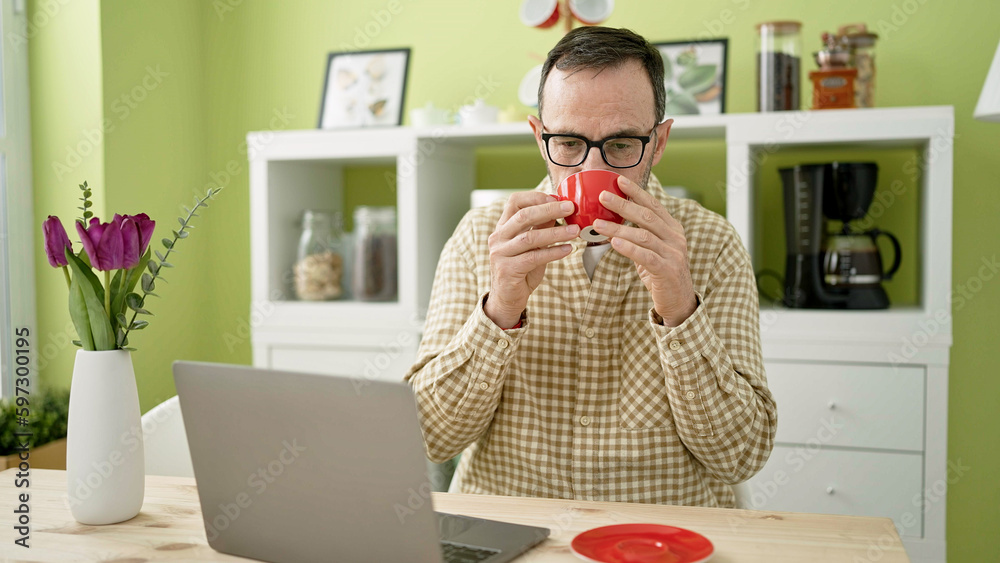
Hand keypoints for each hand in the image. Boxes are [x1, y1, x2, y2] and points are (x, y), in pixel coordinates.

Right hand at [485, 192, 578, 327]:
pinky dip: (553, 252)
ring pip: (530, 237)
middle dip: (550, 209)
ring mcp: (500, 253)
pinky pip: (534, 258)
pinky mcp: (507, 270)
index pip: (515, 202)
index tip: (558, 198)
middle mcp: (498, 237)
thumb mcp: (532, 246)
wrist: (507, 298)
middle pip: (524, 216)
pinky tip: (568, 250)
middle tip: (571, 208)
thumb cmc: (521, 269)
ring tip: (575, 231)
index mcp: (503, 227)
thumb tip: (559, 208)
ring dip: (556, 233)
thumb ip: (540, 227)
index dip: (537, 197)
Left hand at [593, 176, 696, 325]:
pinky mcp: (667, 270)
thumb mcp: (651, 250)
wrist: (678, 301)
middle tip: (603, 196)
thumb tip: (613, 221)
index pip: (654, 205)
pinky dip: (629, 249)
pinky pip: (646, 256)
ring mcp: (674, 254)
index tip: (619, 181)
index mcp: (673, 229)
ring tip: (598, 224)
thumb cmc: (661, 273)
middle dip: (623, 205)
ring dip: (618, 228)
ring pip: (643, 235)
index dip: (636, 192)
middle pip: (647, 217)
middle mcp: (676, 238)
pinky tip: (614, 244)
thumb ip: (639, 235)